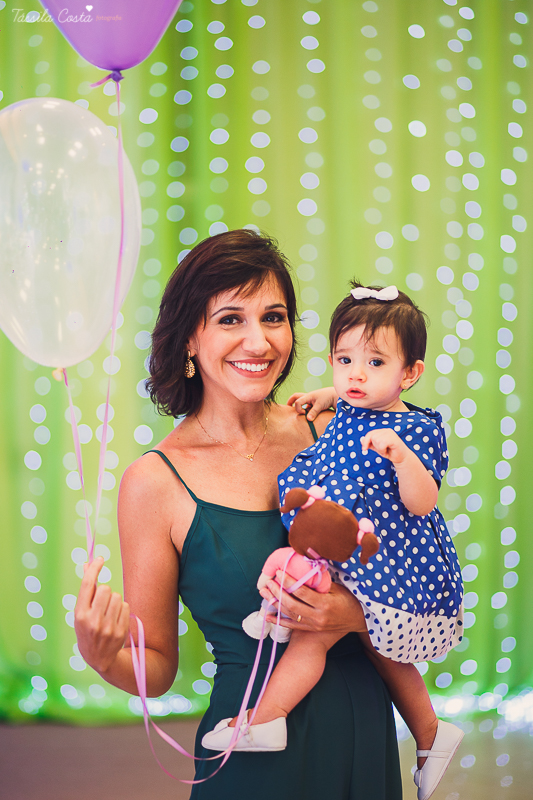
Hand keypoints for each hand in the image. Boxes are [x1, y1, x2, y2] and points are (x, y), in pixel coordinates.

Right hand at [74, 556, 129, 674]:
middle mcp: (92, 621)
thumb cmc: (88, 630)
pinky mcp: (120, 631)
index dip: (94, 569)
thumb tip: (87, 563)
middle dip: (105, 591)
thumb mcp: (81, 612)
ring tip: (109, 613)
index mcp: (79, 615)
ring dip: (115, 601)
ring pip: (117, 596)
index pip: (88, 585)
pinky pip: (126, 606)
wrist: (99, 659)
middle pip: (106, 589)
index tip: (101, 558)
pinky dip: (122, 609)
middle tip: (102, 603)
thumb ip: (86, 590)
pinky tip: (116, 620)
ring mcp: (107, 627)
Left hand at [260, 570, 365, 632]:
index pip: (301, 592)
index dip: (288, 582)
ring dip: (275, 604)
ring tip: (264, 593)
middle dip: (278, 592)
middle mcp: (318, 616)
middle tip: (268, 582)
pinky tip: (267, 615)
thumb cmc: (349, 599)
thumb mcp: (337, 588)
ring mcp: (314, 625)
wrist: (359, 620)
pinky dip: (279, 620)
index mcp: (325, 604)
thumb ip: (320, 582)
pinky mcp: (312, 629)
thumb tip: (304, 568)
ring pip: (290, 614)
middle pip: (292, 604)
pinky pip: (292, 625)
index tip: (279, 572)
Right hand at [287, 387, 336, 420]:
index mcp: (308, 396)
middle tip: (288, 408)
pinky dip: (306, 409)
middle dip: (290, 402)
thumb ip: (314, 412)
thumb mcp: (320, 405)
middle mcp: (308, 397)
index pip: (297, 402)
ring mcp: (311, 400)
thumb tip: (308, 420)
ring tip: (298, 413)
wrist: (336, 396)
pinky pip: (307, 405)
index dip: (298, 409)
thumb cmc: (328, 398)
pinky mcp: (315, 403)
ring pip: (301, 401)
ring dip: (299, 406)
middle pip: (295, 396)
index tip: (303, 414)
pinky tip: (309, 415)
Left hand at [360, 428, 409, 463]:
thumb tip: (361, 439)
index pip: (370, 433)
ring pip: (376, 440)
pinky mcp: (394, 438)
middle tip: (383, 450)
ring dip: (380, 449)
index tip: (364, 449)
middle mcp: (386, 430)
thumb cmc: (390, 452)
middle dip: (375, 446)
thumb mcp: (377, 448)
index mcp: (382, 431)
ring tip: (386, 450)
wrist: (401, 458)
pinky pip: (382, 443)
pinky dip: (382, 449)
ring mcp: (390, 434)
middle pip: (372, 437)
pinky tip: (388, 450)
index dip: (365, 441)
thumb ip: (370, 444)